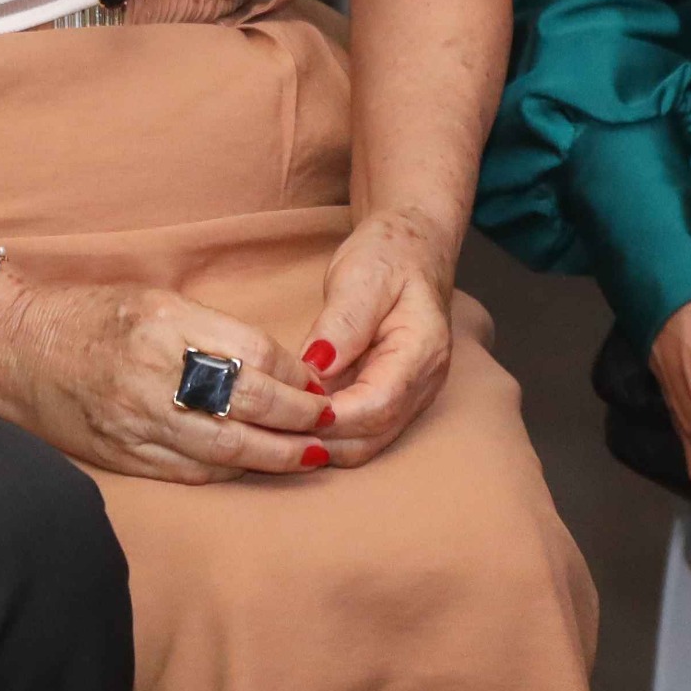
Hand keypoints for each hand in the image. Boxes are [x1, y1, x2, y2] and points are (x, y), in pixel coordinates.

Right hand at [0, 276, 328, 484]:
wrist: (10, 347)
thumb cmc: (86, 315)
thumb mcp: (153, 299)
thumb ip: (210, 329)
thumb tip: (273, 364)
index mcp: (165, 323)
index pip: (255, 355)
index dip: (295, 375)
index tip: (317, 384)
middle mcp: (154, 374)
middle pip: (251, 406)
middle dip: (299, 421)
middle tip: (329, 426)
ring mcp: (137, 420)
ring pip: (226, 449)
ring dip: (276, 456)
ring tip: (308, 456)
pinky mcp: (122, 455)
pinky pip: (190, 471)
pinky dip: (228, 471)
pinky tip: (250, 466)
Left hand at [295, 206, 457, 469]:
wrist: (412, 246)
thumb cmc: (389, 254)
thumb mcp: (363, 276)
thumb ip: (343, 323)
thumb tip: (315, 367)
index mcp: (422, 351)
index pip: (378, 405)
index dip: (332, 417)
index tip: (287, 410)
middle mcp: (423, 383)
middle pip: (372, 435)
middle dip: (322, 439)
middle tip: (268, 428)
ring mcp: (410, 395)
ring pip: (367, 442)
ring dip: (323, 443)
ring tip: (274, 429)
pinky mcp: (391, 396)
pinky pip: (362, 430)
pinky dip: (328, 433)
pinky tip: (292, 422)